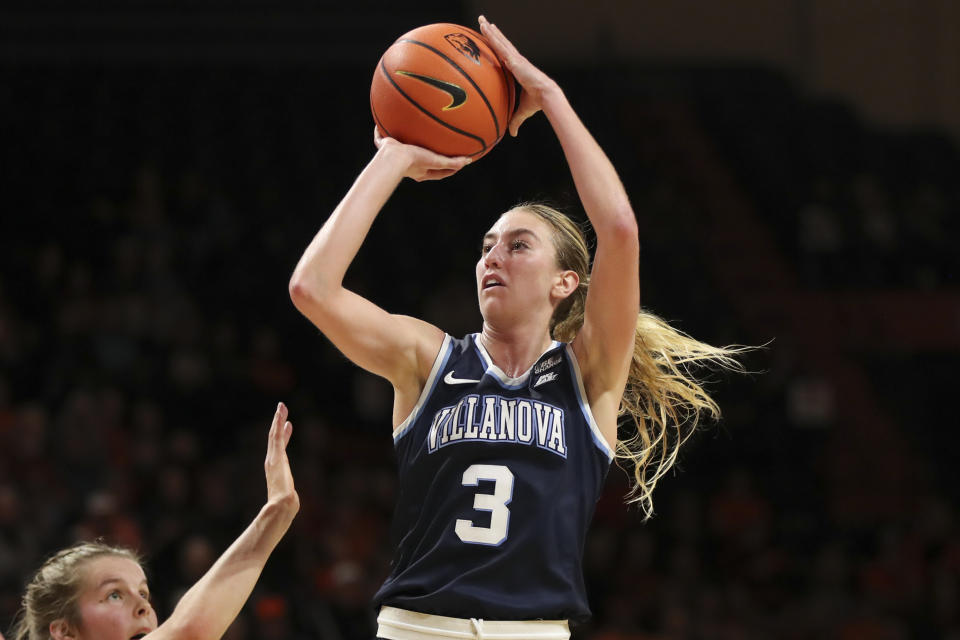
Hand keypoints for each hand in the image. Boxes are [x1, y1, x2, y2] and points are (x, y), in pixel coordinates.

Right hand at [265, 402, 298, 513]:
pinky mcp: (276, 457)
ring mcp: (273, 458)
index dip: (283, 435)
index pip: (280, 447)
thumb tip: (292, 502)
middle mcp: (273, 461)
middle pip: (274, 437)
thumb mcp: (288, 496)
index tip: (288, 425)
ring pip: (274, 434)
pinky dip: (278, 425)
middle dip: (278, 423)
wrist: (281, 507)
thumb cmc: (285, 505)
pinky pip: (276, 437)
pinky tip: (282, 416)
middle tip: (282, 409)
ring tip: (281, 407)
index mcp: (276, 467)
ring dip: (277, 419)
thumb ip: (287, 495)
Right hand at [374, 127, 470, 181]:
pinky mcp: (384, 146)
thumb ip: (452, 162)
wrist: (393, 158)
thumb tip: (468, 161)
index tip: (457, 164)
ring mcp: (396, 155)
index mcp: (421, 170)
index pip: (438, 172)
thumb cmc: (414, 160)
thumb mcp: (436, 160)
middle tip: (433, 148)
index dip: (448, 169)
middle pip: (420, 160)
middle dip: (426, 154)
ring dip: (404, 142)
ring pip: (400, 148)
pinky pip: (381, 138)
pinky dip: (379, 132)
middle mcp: (409, 165)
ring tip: (407, 132)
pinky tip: (378, 122)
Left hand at [479, 15, 559, 136]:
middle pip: (501, 43)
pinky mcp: (514, 59)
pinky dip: (492, 36)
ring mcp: (515, 58)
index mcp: (517, 69)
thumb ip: (514, 120)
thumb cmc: (537, 102)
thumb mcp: (521, 112)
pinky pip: (500, 45)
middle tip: (483, 23)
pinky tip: (485, 28)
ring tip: (480, 20)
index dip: (498, 47)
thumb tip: (511, 134)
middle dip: (492, 33)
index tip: (492, 40)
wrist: (546, 95)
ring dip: (490, 30)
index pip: (505, 56)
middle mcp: (515, 60)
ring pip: (499, 40)